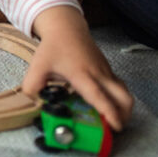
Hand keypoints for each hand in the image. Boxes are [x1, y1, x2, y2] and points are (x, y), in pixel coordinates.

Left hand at [24, 5, 132, 130]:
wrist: (66, 27)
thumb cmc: (54, 47)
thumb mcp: (38, 66)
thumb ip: (32, 86)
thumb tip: (33, 102)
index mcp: (81, 75)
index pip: (99, 96)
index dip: (109, 112)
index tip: (116, 126)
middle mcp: (98, 74)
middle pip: (123, 97)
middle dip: (125, 116)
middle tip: (115, 129)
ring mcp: (106, 72)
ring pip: (124, 92)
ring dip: (124, 108)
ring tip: (113, 121)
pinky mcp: (107, 71)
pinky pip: (118, 87)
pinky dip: (118, 99)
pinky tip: (106, 105)